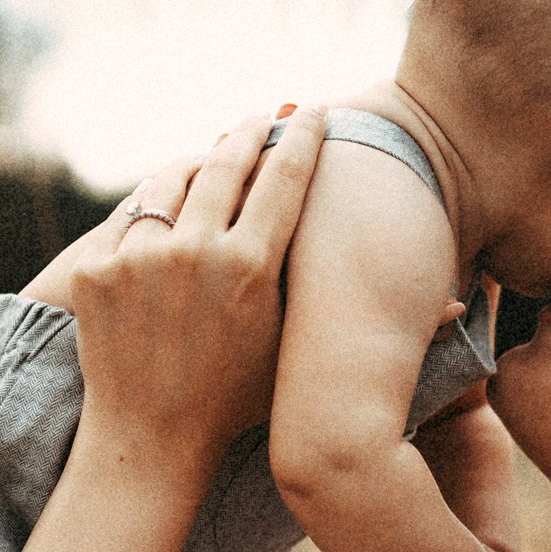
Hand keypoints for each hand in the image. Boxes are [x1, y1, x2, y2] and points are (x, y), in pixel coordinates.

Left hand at [68, 107, 323, 485]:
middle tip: (263, 116)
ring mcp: (138, 258)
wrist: (149, 438)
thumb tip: (455, 302)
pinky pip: (130, 218)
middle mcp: (194, 253)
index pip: (284, 177)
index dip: (304, 138)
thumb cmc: (235, 400)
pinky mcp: (95, 269)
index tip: (315, 112)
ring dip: (195, 163)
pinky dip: (152, 209)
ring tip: (211, 158)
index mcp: (251, 268)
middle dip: (250, 132)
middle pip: (227, 162)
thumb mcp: (295, 348)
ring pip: (170, 180)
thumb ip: (345, 305)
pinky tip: (166, 205)